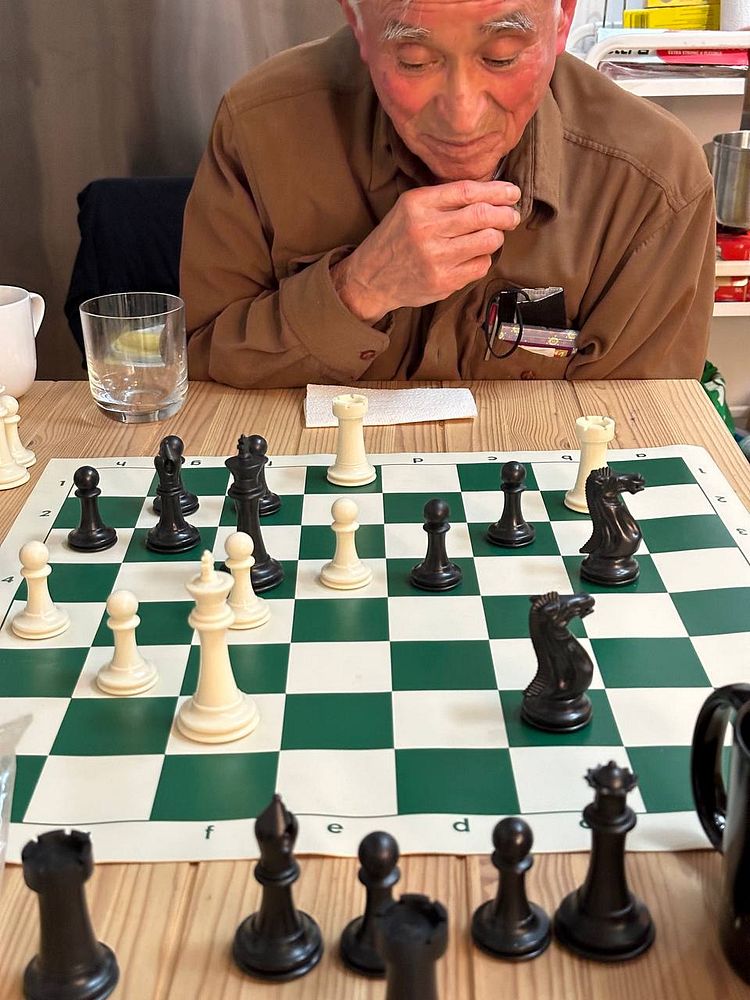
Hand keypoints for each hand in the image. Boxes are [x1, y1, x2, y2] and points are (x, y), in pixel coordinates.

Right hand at [331, 180, 520, 323]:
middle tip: (512, 215)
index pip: (468, 191)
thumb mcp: (409, 208)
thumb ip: (443, 199)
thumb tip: (489, 194)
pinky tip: (474, 255)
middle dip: (506, 214)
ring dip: (497, 236)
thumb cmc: (395, 239)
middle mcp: (427, 229)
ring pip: (488, 241)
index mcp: (418, 204)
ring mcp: (436, 258)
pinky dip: (484, 258)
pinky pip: (480, 265)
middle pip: (483, 215)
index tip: (512, 192)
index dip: (497, 191)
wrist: (371, 278)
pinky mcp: (444, 282)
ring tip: (493, 235)